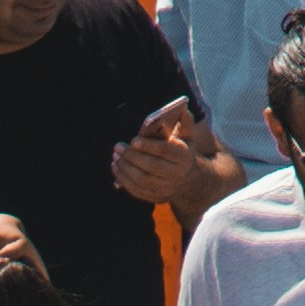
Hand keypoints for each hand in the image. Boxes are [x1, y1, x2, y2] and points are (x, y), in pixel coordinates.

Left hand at [110, 99, 231, 211]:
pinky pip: (136, 190)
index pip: (165, 151)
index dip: (149, 146)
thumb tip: (182, 107)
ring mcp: (165, 188)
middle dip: (132, 156)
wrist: (189, 180)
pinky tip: (116, 167)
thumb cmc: (182, 151)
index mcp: (183, 156)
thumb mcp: (188, 136)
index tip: (133, 140)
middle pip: (151, 166)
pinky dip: (123, 179)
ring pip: (141, 179)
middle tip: (118, 146)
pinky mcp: (155, 197)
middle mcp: (175, 174)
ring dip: (125, 168)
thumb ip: (185, 121)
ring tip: (115, 155)